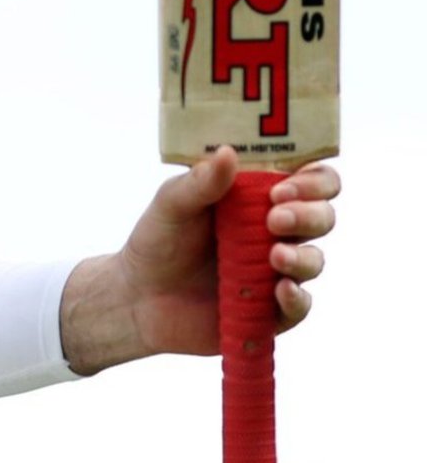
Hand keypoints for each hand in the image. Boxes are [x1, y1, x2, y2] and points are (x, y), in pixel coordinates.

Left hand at [60, 145, 339, 374]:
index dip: (312, 180)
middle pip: (322, 216)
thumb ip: (200, 181)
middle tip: (276, 218)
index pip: (309, 179)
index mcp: (258, 196)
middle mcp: (276, 231)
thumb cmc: (159, 239)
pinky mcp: (270, 309)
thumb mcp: (172, 204)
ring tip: (275, 255)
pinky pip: (299, 306)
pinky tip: (281, 290)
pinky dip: (296, 299)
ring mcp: (276, 270)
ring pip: (314, 259)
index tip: (282, 188)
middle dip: (310, 214)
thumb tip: (229, 152)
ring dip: (302, 256)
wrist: (140, 296)